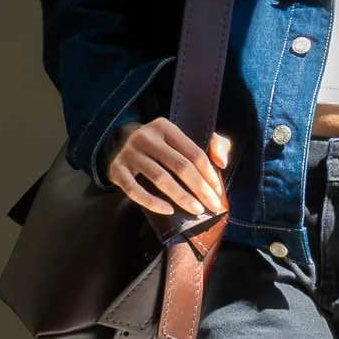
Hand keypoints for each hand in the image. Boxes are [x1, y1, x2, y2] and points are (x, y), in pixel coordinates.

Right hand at [109, 118, 230, 219]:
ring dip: (181, 196)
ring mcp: (129, 154)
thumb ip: (212, 143)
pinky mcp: (116, 170)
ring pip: (159, 177)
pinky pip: (135, 190)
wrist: (119, 144)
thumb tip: (222, 162)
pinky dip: (152, 202)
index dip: (208, 173)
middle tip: (212, 206)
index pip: (193, 152)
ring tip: (196, 210)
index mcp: (165, 127)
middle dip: (199, 188)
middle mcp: (145, 137)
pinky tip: (168, 211)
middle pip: (179, 165)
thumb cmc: (160, 146)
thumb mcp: (182, 138)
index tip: (218, 192)